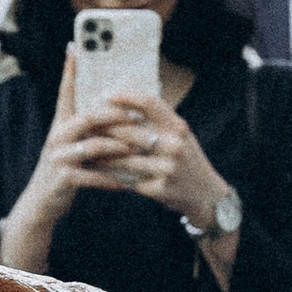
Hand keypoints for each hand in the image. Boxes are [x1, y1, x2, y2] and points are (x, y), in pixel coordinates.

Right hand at [1, 56, 147, 265]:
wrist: (41, 201)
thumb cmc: (64, 170)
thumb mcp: (71, 145)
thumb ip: (87, 129)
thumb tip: (115, 112)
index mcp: (61, 124)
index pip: (65, 92)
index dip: (70, 71)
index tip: (74, 48)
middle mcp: (57, 136)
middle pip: (87, 118)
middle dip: (114, 115)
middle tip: (137, 115)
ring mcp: (58, 158)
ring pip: (93, 146)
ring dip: (118, 148)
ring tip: (137, 150)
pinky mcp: (63, 178)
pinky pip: (92, 175)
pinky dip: (111, 178)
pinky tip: (125, 182)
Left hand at [83, 87, 225, 227]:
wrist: (207, 196)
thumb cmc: (187, 160)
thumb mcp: (180, 135)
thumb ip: (158, 121)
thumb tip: (123, 104)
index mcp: (179, 127)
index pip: (150, 103)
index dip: (125, 97)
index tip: (105, 95)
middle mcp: (175, 146)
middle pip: (130, 131)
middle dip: (105, 129)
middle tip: (86, 126)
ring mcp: (168, 169)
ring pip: (124, 159)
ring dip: (102, 155)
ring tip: (85, 149)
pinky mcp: (160, 190)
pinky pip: (128, 180)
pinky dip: (112, 175)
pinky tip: (98, 171)